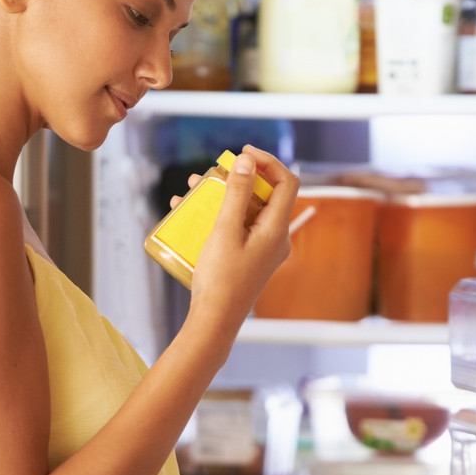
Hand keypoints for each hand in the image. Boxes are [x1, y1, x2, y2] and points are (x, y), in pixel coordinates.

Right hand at [187, 145, 297, 336]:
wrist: (214, 321)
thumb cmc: (221, 279)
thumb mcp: (226, 230)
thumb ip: (237, 193)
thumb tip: (247, 161)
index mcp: (277, 229)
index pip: (286, 182)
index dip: (268, 161)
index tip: (243, 153)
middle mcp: (276, 237)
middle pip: (265, 194)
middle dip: (239, 178)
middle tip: (214, 171)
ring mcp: (263, 248)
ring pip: (248, 210)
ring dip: (224, 195)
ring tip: (195, 187)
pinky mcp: (249, 256)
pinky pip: (238, 227)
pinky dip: (219, 214)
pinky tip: (189, 212)